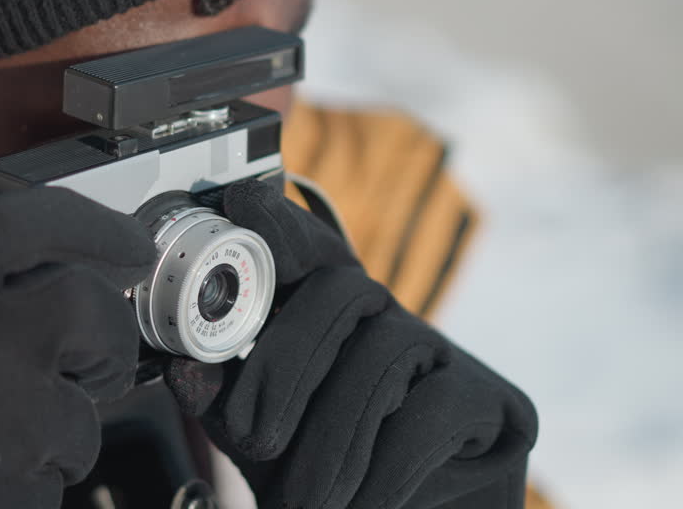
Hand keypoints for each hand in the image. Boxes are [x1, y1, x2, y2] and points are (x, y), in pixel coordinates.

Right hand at [0, 188, 155, 508]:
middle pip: (96, 318)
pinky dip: (17, 490)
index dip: (100, 229)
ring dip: (50, 432)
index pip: (48, 221)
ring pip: (78, 424)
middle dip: (102, 344)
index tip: (133, 247)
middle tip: (86, 360)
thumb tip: (56, 283)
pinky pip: (43, 492)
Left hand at [165, 180, 537, 508]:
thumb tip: (184, 366)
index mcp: (331, 322)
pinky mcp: (498, 404)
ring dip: (334, 436)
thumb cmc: (333, 488)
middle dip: (287, 362)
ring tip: (306, 502)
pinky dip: (386, 466)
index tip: (245, 203)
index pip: (310, 253)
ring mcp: (447, 356)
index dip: (281, 226)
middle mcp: (388, 320)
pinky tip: (363, 505)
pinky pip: (434, 410)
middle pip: (340, 291)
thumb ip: (226, 404)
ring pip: (385, 353)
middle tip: (257, 438)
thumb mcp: (264, 446)